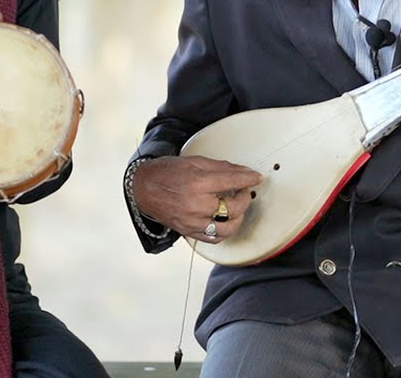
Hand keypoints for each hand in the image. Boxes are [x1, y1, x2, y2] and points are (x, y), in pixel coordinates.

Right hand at [132, 156, 261, 242]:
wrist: (143, 188)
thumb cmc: (168, 172)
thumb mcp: (195, 162)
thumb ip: (221, 167)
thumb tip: (244, 171)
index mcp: (197, 183)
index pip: (231, 182)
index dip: (248, 179)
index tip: (257, 177)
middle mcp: (195, 205)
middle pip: (233, 208)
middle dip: (244, 198)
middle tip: (244, 190)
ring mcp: (191, 221)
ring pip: (227, 228)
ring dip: (238, 218)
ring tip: (236, 207)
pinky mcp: (188, 232)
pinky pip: (213, 238)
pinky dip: (224, 230)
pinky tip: (225, 220)